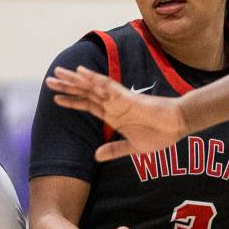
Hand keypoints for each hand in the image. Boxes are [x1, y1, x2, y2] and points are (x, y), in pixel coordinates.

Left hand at [45, 66, 187, 160]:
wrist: (178, 126)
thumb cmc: (160, 134)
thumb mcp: (132, 147)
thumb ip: (114, 150)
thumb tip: (95, 156)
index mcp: (114, 115)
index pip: (87, 105)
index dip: (71, 101)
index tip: (55, 98)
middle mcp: (113, 104)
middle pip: (85, 92)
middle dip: (67, 86)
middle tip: (49, 80)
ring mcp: (119, 100)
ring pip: (92, 86)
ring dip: (75, 79)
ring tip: (58, 73)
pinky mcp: (128, 98)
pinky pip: (108, 87)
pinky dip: (94, 80)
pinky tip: (81, 73)